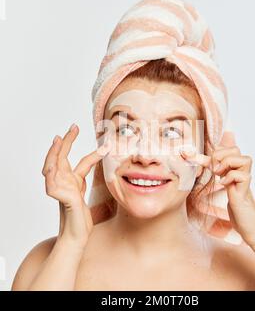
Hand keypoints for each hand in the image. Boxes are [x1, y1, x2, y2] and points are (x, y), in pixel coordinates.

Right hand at [42, 123, 110, 245]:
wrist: (78, 233)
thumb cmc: (79, 212)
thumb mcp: (83, 185)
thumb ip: (85, 170)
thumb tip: (98, 153)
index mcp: (67, 178)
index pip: (67, 156)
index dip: (70, 141)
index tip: (75, 126)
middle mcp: (61, 181)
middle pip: (58, 158)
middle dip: (64, 142)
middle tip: (72, 128)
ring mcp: (59, 190)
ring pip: (51, 168)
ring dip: (53, 154)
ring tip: (59, 140)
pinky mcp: (63, 199)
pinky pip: (54, 185)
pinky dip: (52, 175)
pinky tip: (54, 165)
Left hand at [211, 145, 254, 246]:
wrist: (251, 228)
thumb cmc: (238, 209)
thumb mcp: (225, 188)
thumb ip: (219, 174)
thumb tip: (202, 161)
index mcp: (236, 171)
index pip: (229, 149)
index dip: (216, 151)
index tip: (203, 161)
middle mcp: (242, 174)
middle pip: (237, 149)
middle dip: (221, 154)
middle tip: (214, 169)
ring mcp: (245, 183)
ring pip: (245, 159)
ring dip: (228, 163)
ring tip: (219, 174)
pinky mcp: (245, 193)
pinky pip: (243, 176)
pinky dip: (231, 177)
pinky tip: (224, 185)